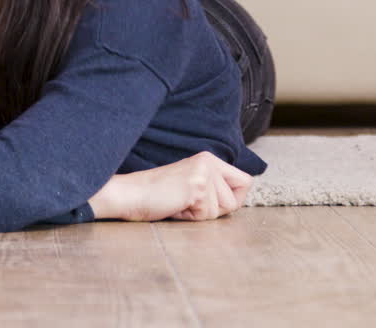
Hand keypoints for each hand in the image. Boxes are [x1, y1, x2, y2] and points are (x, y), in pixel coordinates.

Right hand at [90, 151, 251, 221]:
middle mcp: (209, 161)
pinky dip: (191, 217)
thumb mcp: (192, 185)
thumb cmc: (158, 196)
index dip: (232, 199)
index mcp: (208, 159)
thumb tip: (237, 201)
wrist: (131, 195)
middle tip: (188, 203)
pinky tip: (175, 206)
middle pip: (236, 199)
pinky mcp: (197, 187)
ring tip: (179, 203)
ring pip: (222, 209)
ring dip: (201, 214)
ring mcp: (203, 173)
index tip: (207, 202)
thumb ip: (214, 188)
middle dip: (215, 210)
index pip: (245, 182)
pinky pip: (207, 215)